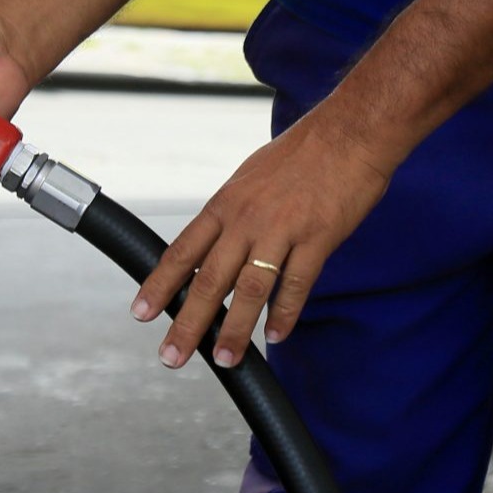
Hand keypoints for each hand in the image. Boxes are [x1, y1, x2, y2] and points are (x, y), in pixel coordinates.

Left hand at [133, 108, 396, 369]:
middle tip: (172, 355)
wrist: (350, 132)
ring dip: (235, 329)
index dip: (160, 285)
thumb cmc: (302, 152)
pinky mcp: (318, 239)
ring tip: (225, 360)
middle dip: (188, 323)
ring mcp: (283, 230)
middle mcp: (247, 219)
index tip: (142, 313)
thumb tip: (214, 245)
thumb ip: (232, 214)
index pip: (182, 251)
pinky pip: (296, 285)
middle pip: (209, 280)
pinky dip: (284, 314)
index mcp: (226, 204)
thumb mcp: (250, 177)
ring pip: (251, 290)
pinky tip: (275, 336)